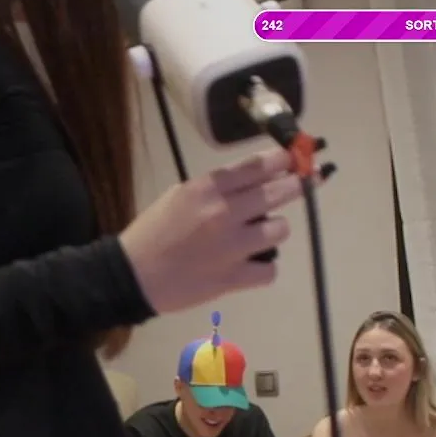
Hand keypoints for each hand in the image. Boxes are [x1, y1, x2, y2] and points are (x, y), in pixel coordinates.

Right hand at [120, 146, 332, 314]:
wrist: (132, 275)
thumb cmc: (153, 232)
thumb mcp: (179, 195)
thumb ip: (216, 187)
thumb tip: (255, 179)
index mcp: (207, 189)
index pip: (258, 166)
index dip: (285, 160)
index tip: (296, 158)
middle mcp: (224, 212)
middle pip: (280, 192)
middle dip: (296, 186)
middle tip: (303, 184)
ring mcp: (232, 247)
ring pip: (281, 230)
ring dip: (274, 231)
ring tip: (260, 237)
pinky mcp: (233, 277)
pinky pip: (271, 269)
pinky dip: (263, 268)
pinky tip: (250, 266)